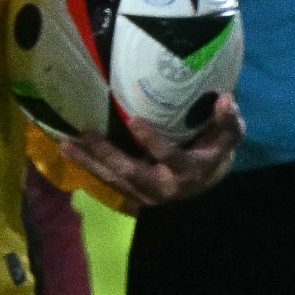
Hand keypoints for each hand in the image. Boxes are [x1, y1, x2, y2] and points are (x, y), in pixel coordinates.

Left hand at [56, 90, 240, 209]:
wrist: (204, 182)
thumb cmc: (214, 152)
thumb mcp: (228, 137)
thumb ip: (228, 122)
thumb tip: (226, 99)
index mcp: (188, 172)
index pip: (170, 158)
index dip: (153, 142)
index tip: (135, 120)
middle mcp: (163, 188)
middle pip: (131, 172)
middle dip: (107, 154)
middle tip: (86, 132)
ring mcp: (144, 194)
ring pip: (113, 179)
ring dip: (88, 162)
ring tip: (65, 143)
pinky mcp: (130, 194)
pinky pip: (106, 180)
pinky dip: (87, 166)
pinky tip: (68, 151)